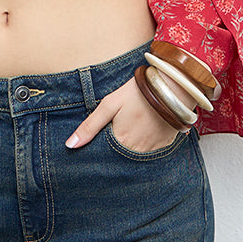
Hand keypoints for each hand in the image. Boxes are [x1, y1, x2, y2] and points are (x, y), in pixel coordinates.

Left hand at [65, 74, 192, 153]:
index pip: (105, 155)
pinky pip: (152, 151)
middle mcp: (137, 151)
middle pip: (120, 156)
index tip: (98, 143)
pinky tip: (145, 129)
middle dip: (116, 149)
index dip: (100, 149)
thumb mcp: (110, 104)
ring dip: (131, 147)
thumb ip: (90, 126)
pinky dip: (146, 143)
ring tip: (132, 128)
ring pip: (136, 155)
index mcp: (121, 141)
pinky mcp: (166, 145)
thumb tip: (70, 145)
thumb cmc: (139, 92)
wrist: (172, 85)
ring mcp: (154, 150)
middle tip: (118, 130)